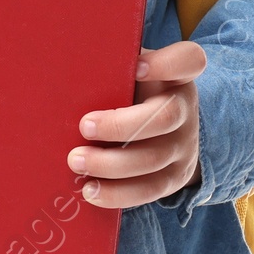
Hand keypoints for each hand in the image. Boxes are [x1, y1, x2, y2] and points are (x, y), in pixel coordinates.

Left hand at [67, 40, 205, 208]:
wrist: (166, 132)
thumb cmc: (133, 93)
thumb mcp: (129, 73)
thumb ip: (111, 68)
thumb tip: (64, 68)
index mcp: (176, 75)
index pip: (189, 60)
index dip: (166, 64)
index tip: (136, 66)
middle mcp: (185, 108)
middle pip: (166, 116)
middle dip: (121, 125)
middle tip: (84, 126)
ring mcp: (184, 145)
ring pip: (154, 158)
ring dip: (111, 164)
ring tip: (76, 161)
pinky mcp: (175, 177)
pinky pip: (149, 190)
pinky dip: (118, 193)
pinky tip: (91, 191)